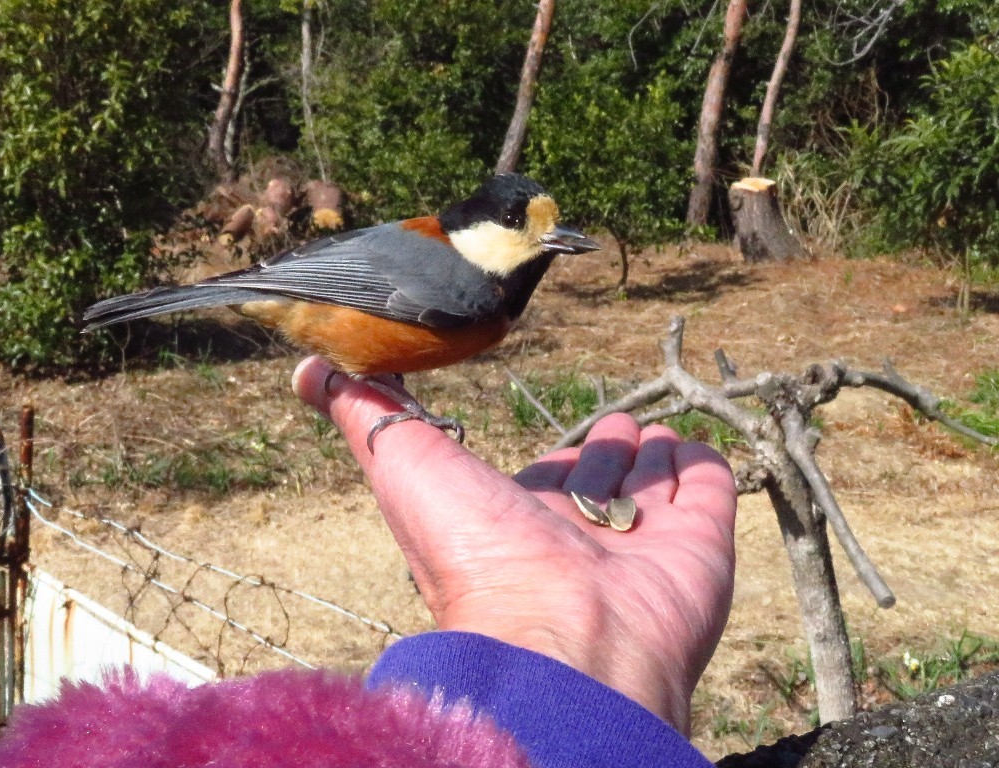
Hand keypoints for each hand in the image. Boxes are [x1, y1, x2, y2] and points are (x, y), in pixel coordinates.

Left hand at [293, 357, 736, 735]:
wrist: (564, 644)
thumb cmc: (476, 558)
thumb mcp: (405, 467)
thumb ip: (368, 414)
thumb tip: (307, 369)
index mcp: (519, 521)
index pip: (544, 476)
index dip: (555, 453)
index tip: (565, 430)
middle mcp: (581, 533)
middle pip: (602, 479)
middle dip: (610, 449)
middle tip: (621, 426)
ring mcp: (644, 544)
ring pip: (653, 486)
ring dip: (656, 456)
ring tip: (661, 434)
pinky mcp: (700, 548)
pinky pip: (707, 494)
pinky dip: (703, 468)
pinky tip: (697, 450)